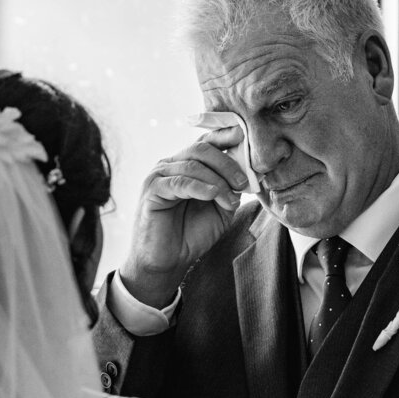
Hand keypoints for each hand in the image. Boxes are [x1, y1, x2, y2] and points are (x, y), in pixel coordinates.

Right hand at [120, 126, 249, 306]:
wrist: (168, 261)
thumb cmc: (191, 234)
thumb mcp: (220, 209)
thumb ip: (230, 188)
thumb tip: (247, 172)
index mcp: (187, 165)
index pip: (206, 142)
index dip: (226, 136)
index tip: (246, 138)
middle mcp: (171, 165)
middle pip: (201, 149)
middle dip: (227, 164)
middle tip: (243, 183)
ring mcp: (159, 176)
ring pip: (193, 165)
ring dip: (218, 181)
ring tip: (231, 200)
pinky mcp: (152, 191)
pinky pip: (179, 182)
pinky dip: (200, 187)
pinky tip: (213, 196)